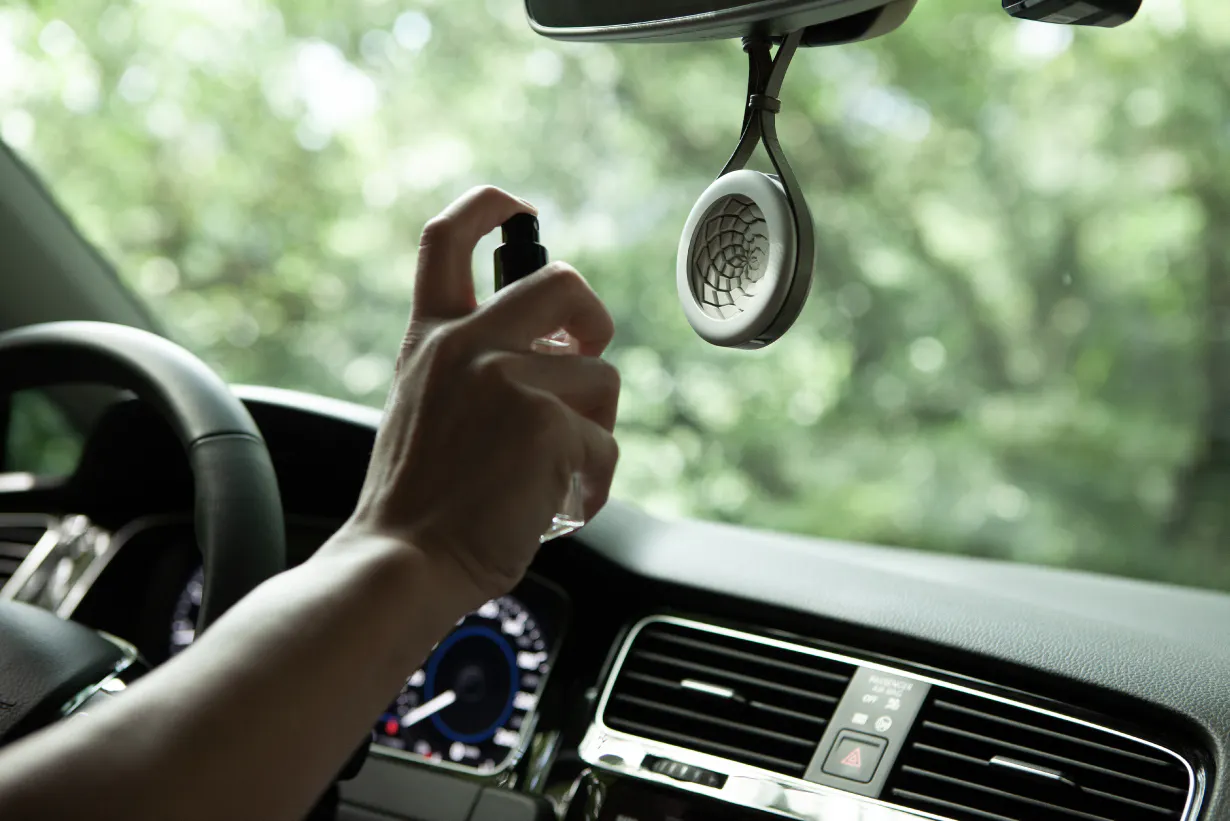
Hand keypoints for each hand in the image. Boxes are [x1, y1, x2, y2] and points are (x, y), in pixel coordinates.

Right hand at [344, 186, 619, 609]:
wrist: (402, 561)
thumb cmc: (418, 501)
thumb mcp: (424, 406)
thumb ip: (474, 366)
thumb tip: (558, 346)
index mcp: (430, 338)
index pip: (447, 239)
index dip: (489, 208)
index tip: (518, 207)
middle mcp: (467, 345)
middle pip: (563, 283)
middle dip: (592, 316)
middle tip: (585, 352)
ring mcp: (507, 380)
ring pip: (600, 380)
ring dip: (591, 428)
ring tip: (549, 472)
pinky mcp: (547, 424)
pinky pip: (604, 446)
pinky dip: (591, 483)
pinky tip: (555, 504)